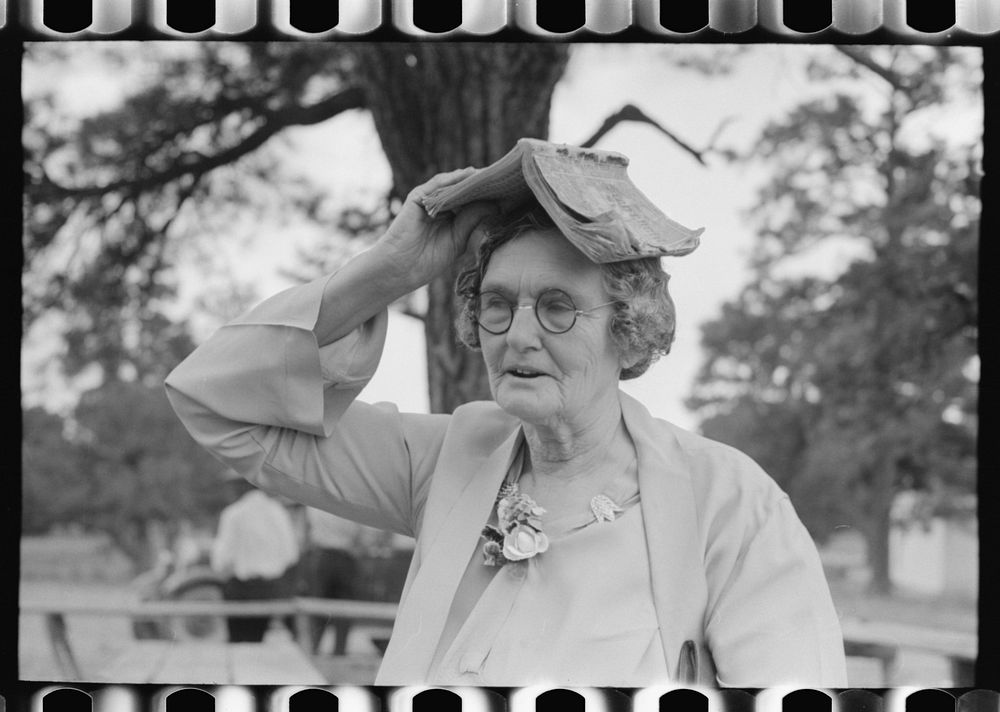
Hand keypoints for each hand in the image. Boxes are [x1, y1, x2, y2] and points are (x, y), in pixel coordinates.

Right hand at [377, 168, 498, 288]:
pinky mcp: (418, 197)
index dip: (489, 197)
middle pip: (465, 191)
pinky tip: (471, 174)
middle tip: (506, 177)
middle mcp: (440, 207)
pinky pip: (438, 184)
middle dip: (483, 185)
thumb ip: (473, 221)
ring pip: (454, 185)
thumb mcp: (458, 240)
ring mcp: (429, 201)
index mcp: (450, 219)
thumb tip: (494, 204)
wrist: (400, 268)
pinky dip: (454, 178)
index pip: (472, 203)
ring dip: (472, 179)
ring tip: (492, 173)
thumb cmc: (426, 261)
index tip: (510, 193)